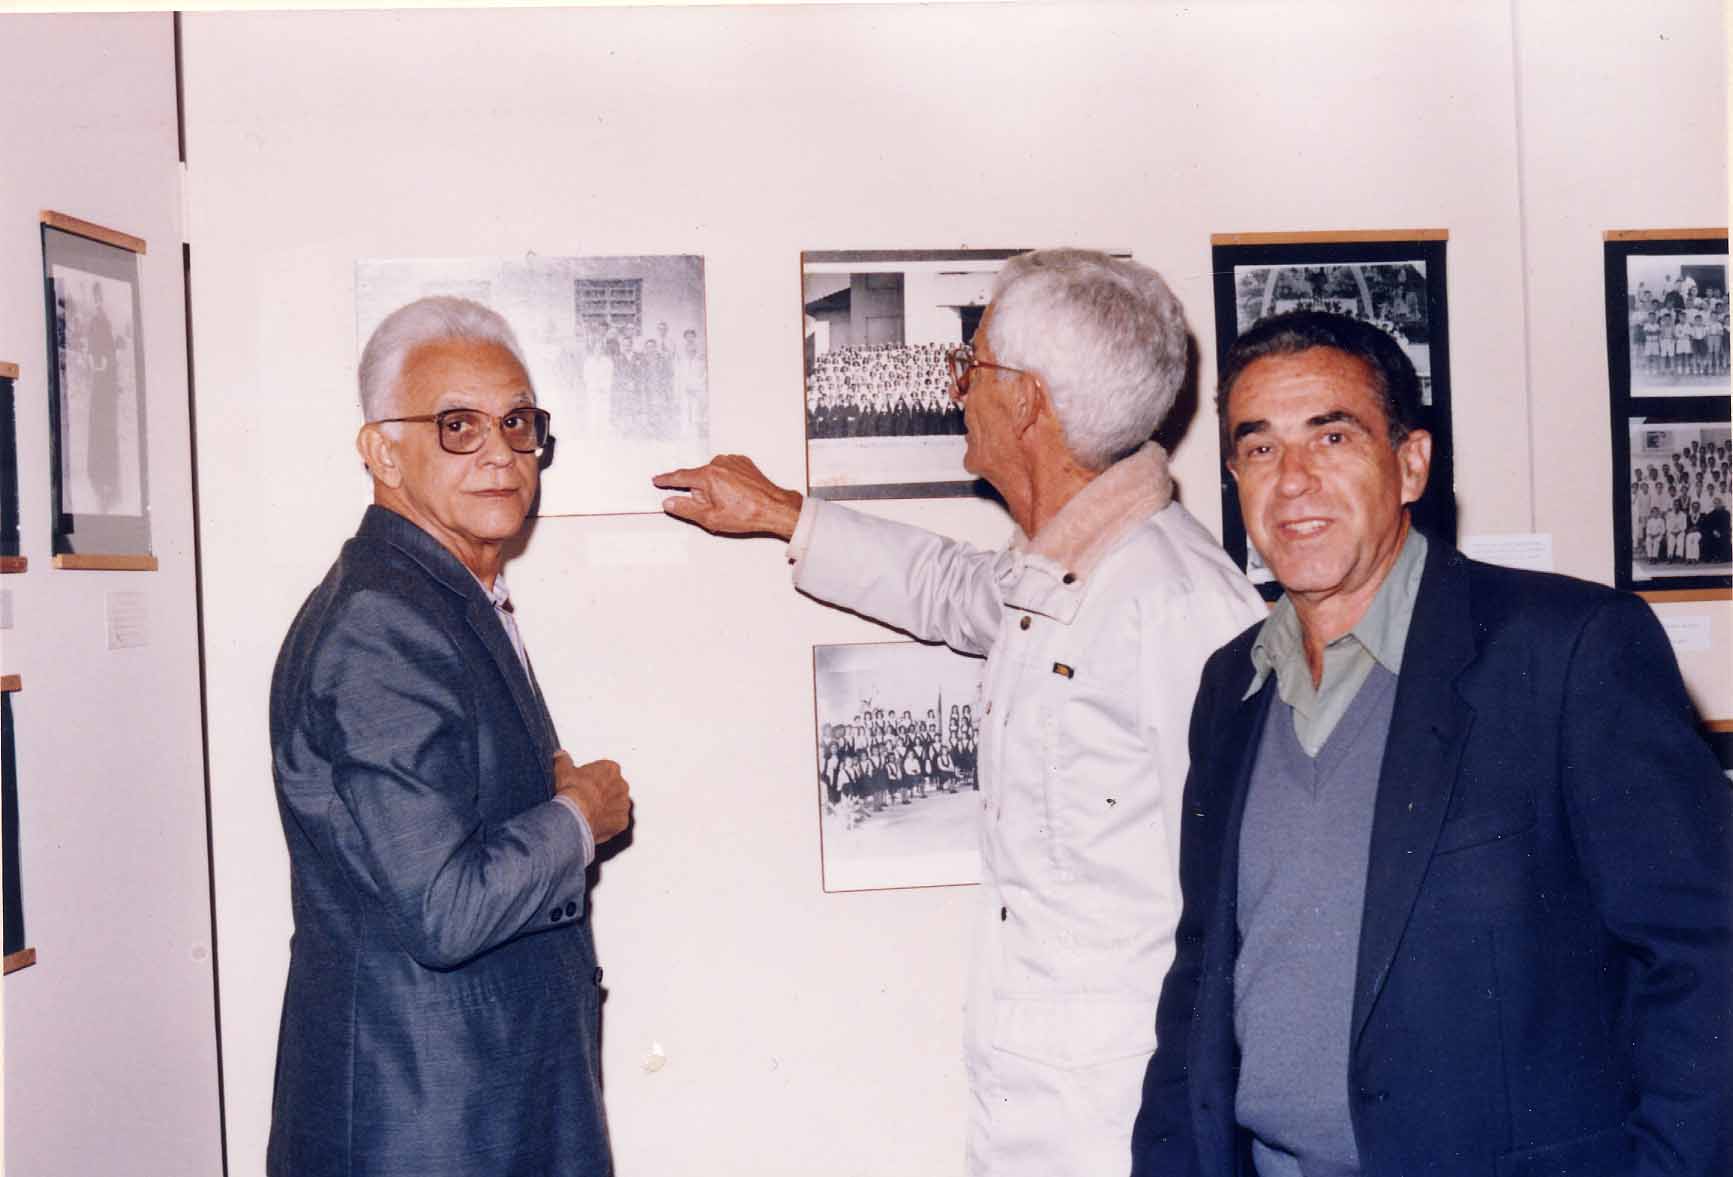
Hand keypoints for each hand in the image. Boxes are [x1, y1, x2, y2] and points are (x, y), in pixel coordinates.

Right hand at [553, 752, 631, 844]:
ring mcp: (623, 803)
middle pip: (613, 788)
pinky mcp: (622, 821)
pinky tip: (594, 823)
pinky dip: (608, 823)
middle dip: (602, 793)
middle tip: (586, 799)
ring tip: (589, 813)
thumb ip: (564, 761)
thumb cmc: (572, 792)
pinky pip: (616, 821)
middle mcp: (621, 784)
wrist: (575, 815)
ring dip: (606, 808)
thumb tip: (560, 754)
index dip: (592, 778)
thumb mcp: (563, 771)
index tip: (582, 784)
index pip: (604, 771)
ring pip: (616, 805)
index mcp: (611, 768)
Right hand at [652, 454, 802, 539]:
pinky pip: (727, 471)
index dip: (667, 480)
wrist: (774, 507)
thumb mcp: (710, 518)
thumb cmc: (747, 514)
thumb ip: (685, 509)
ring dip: (715, 487)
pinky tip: (738, 495)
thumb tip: (669, 503)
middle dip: (702, 493)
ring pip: (713, 475)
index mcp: (708, 476)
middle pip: (699, 479)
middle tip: (716, 508)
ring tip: (731, 503)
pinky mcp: (743, 463)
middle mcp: (719, 464)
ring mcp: (733, 461)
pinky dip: (728, 482)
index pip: (680, 477)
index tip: (657, 479)